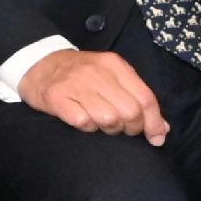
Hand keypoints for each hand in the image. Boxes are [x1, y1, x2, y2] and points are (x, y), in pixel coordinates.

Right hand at [18, 47, 166, 142]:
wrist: (38, 63)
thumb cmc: (80, 74)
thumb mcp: (111, 76)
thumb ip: (136, 97)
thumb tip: (162, 129)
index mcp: (114, 65)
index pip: (145, 98)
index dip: (154, 122)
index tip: (156, 138)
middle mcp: (96, 72)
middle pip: (130, 112)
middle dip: (132, 128)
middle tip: (123, 129)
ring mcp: (75, 84)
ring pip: (109, 119)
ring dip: (109, 129)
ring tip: (102, 124)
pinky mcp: (57, 97)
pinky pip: (83, 122)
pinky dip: (88, 128)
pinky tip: (84, 121)